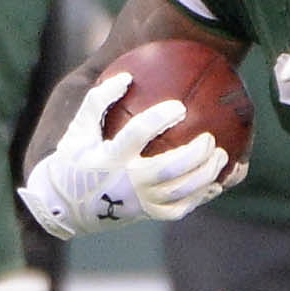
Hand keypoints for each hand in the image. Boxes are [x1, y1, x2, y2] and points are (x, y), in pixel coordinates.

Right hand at [17, 71, 226, 240]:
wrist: (67, 206)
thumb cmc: (76, 159)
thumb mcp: (79, 128)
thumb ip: (99, 100)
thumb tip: (127, 75)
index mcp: (109, 158)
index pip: (137, 135)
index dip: (159, 119)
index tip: (179, 106)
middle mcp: (126, 183)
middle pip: (169, 168)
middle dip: (195, 153)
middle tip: (209, 138)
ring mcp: (139, 203)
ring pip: (180, 190)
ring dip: (205, 174)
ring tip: (222, 156)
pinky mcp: (147, 215)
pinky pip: (181, 208)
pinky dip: (200, 196)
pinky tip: (215, 182)